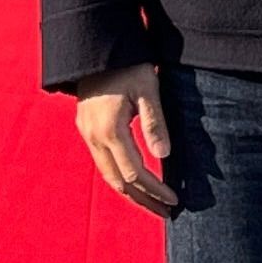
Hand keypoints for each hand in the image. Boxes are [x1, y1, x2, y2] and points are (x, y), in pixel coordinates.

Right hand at [72, 62, 176, 216]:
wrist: (96, 48)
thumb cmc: (128, 65)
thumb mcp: (148, 88)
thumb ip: (155, 122)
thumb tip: (163, 155)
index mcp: (110, 130)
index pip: (134, 173)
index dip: (155, 189)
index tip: (175, 200)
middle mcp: (94, 136)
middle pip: (118, 181)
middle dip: (143, 200)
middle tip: (166, 214)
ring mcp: (87, 133)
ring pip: (108, 174)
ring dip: (130, 192)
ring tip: (153, 205)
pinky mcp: (87, 128)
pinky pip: (103, 162)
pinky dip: (120, 177)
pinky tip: (135, 182)